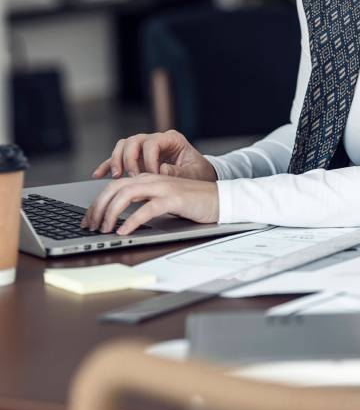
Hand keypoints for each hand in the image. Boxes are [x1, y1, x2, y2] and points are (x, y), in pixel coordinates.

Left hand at [81, 174, 218, 234]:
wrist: (220, 199)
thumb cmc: (192, 203)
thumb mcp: (162, 200)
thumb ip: (143, 202)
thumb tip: (119, 217)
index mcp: (148, 179)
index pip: (113, 186)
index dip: (97, 203)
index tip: (88, 219)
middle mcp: (152, 179)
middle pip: (115, 188)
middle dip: (97, 207)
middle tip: (91, 226)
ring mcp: (163, 188)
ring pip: (126, 195)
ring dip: (110, 213)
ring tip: (104, 229)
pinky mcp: (174, 199)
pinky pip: (147, 209)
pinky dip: (132, 220)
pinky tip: (124, 231)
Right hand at [93, 130, 214, 180]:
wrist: (199, 177)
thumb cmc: (199, 173)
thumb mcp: (194, 173)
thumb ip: (178, 172)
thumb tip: (161, 170)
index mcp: (172, 139)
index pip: (153, 143)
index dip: (149, 159)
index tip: (152, 175)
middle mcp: (156, 140)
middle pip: (134, 141)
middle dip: (130, 159)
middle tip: (132, 176)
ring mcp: (145, 148)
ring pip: (123, 146)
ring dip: (117, 160)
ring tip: (118, 176)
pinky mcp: (137, 159)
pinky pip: (117, 159)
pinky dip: (108, 165)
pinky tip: (99, 174)